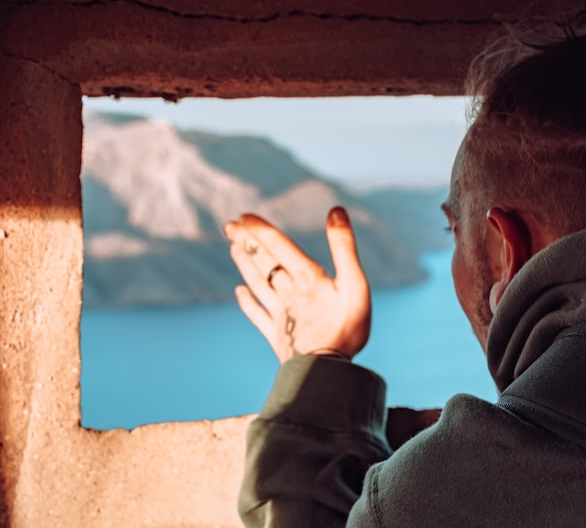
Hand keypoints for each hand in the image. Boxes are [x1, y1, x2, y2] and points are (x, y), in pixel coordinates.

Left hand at [223, 207, 370, 363]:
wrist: (326, 374)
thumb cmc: (346, 328)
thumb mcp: (355, 283)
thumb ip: (344, 246)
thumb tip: (335, 211)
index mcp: (306, 278)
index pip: (278, 246)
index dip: (261, 230)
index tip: (244, 216)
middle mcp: (287, 293)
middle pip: (263, 262)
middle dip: (246, 242)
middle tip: (229, 226)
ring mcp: (279, 315)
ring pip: (256, 284)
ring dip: (244, 265)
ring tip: (233, 248)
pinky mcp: (277, 335)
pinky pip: (257, 315)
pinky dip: (246, 301)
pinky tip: (239, 291)